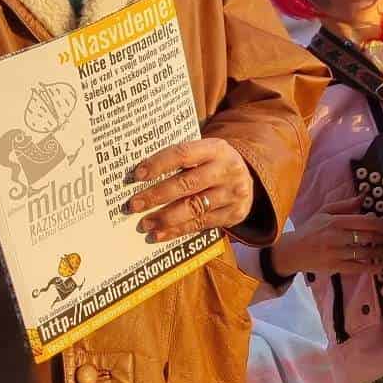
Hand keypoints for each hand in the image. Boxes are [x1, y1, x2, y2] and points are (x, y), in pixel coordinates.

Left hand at [126, 138, 256, 242]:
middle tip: (134, 205)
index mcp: (216, 148)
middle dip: (157, 195)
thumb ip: (180, 160)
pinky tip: (160, 234)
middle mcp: (227, 170)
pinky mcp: (233, 214)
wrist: (248, 179)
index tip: (137, 175)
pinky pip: (201, 224)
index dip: (159, 164)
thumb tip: (140, 176)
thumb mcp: (204, 153)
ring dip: (165, 217)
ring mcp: (232, 193)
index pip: (183, 153)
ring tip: (145, 223)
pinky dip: (177, 230)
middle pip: (187, 184)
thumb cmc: (212, 165)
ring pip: (194, 207)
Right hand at [272, 193, 382, 275]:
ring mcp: (335, 253)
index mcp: (335, 221)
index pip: (363, 221)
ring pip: (364, 253)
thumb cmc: (310, 229)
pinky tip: (380, 266)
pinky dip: (371, 268)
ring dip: (379, 252)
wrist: (292, 251)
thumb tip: (364, 196)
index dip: (378, 223)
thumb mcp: (324, 212)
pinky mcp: (334, 267)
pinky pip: (357, 268)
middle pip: (366, 237)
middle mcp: (336, 236)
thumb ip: (345, 205)